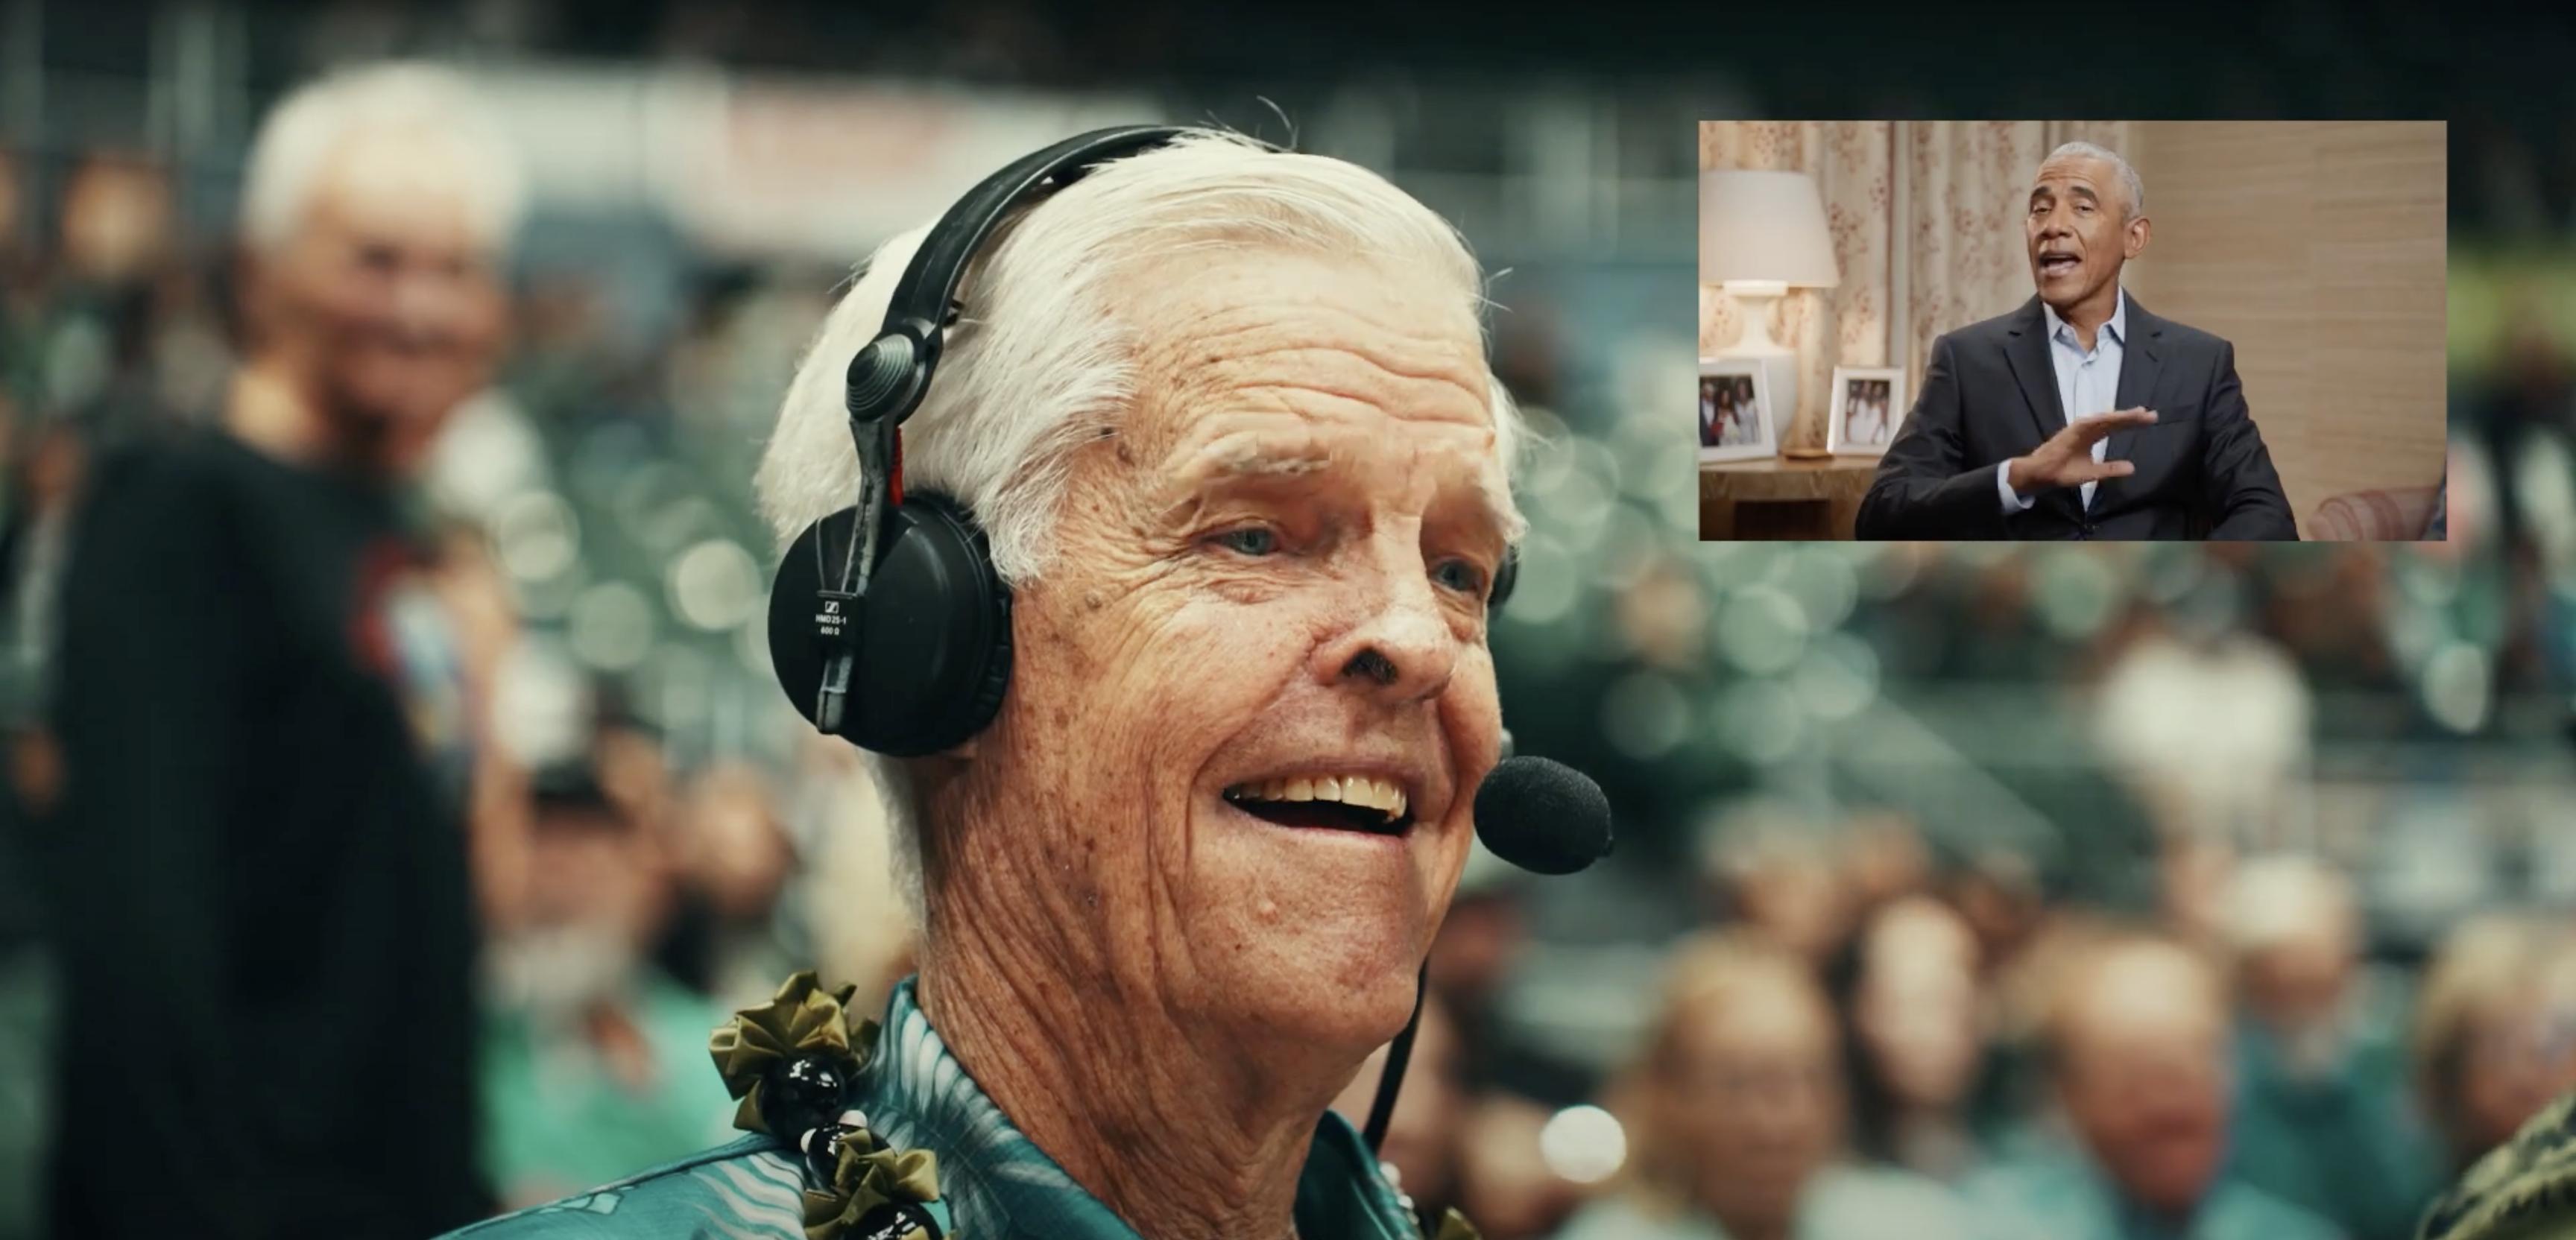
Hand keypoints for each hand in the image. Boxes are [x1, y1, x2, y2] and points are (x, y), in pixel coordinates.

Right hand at [2007, 406, 2156, 494]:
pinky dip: (2105, 419)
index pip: (2115, 428)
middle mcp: (2087, 430)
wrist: (2041, 474)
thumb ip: (2110, 469)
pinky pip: (2092, 423)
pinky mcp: (2073, 430)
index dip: (2131, 424)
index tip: (2149, 420)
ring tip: (2140, 414)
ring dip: (2122, 416)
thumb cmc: (2062, 472)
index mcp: (2090, 437)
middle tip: (2152, 415)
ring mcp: (2080, 429)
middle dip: (2132, 418)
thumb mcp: (2092, 472)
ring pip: (2106, 419)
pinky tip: (2118, 417)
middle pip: (2114, 421)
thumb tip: (2133, 468)